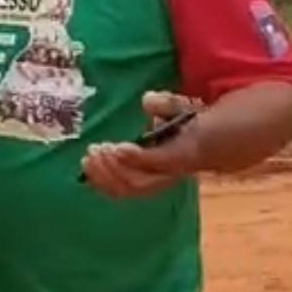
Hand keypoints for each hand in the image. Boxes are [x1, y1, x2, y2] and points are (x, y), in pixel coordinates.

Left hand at [80, 92, 206, 199]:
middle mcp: (168, 174)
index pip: (160, 162)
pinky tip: (88, 169)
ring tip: (88, 159)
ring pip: (127, 189)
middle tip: (96, 149)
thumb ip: (167, 105)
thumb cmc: (187, 122)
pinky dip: (102, 182)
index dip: (137, 158)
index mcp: (182, 154)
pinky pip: (121, 190)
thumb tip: (147, 100)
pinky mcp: (142, 184)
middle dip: (113, 168)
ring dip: (104, 176)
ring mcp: (155, 182)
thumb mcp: (182, 109)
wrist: (202, 142)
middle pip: (139, 182)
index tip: (117, 147)